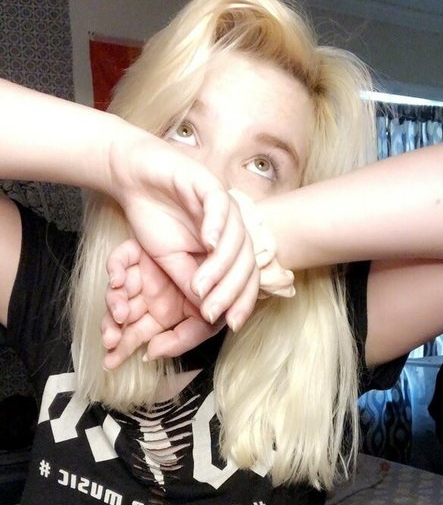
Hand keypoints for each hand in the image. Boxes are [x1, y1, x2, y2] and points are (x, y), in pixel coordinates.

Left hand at [102, 239, 223, 367]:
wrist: (227, 247)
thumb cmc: (222, 285)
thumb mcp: (208, 320)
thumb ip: (184, 338)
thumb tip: (151, 353)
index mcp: (162, 312)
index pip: (137, 333)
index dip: (123, 346)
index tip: (112, 360)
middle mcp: (149, 295)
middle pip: (121, 316)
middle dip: (112, 330)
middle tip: (110, 341)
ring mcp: (141, 272)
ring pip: (116, 291)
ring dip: (114, 303)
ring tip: (118, 314)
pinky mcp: (136, 250)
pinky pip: (119, 260)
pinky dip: (115, 271)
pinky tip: (118, 281)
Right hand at [107, 130, 259, 327]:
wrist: (133, 180)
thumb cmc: (154, 218)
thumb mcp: (172, 261)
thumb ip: (192, 282)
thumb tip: (208, 312)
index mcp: (229, 245)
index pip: (246, 277)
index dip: (242, 301)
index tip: (230, 324)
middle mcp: (233, 226)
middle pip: (246, 262)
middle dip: (229, 291)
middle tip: (210, 312)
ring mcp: (224, 205)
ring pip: (236, 239)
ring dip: (220, 267)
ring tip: (200, 287)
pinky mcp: (209, 184)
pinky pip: (220, 206)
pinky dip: (217, 226)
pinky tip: (209, 243)